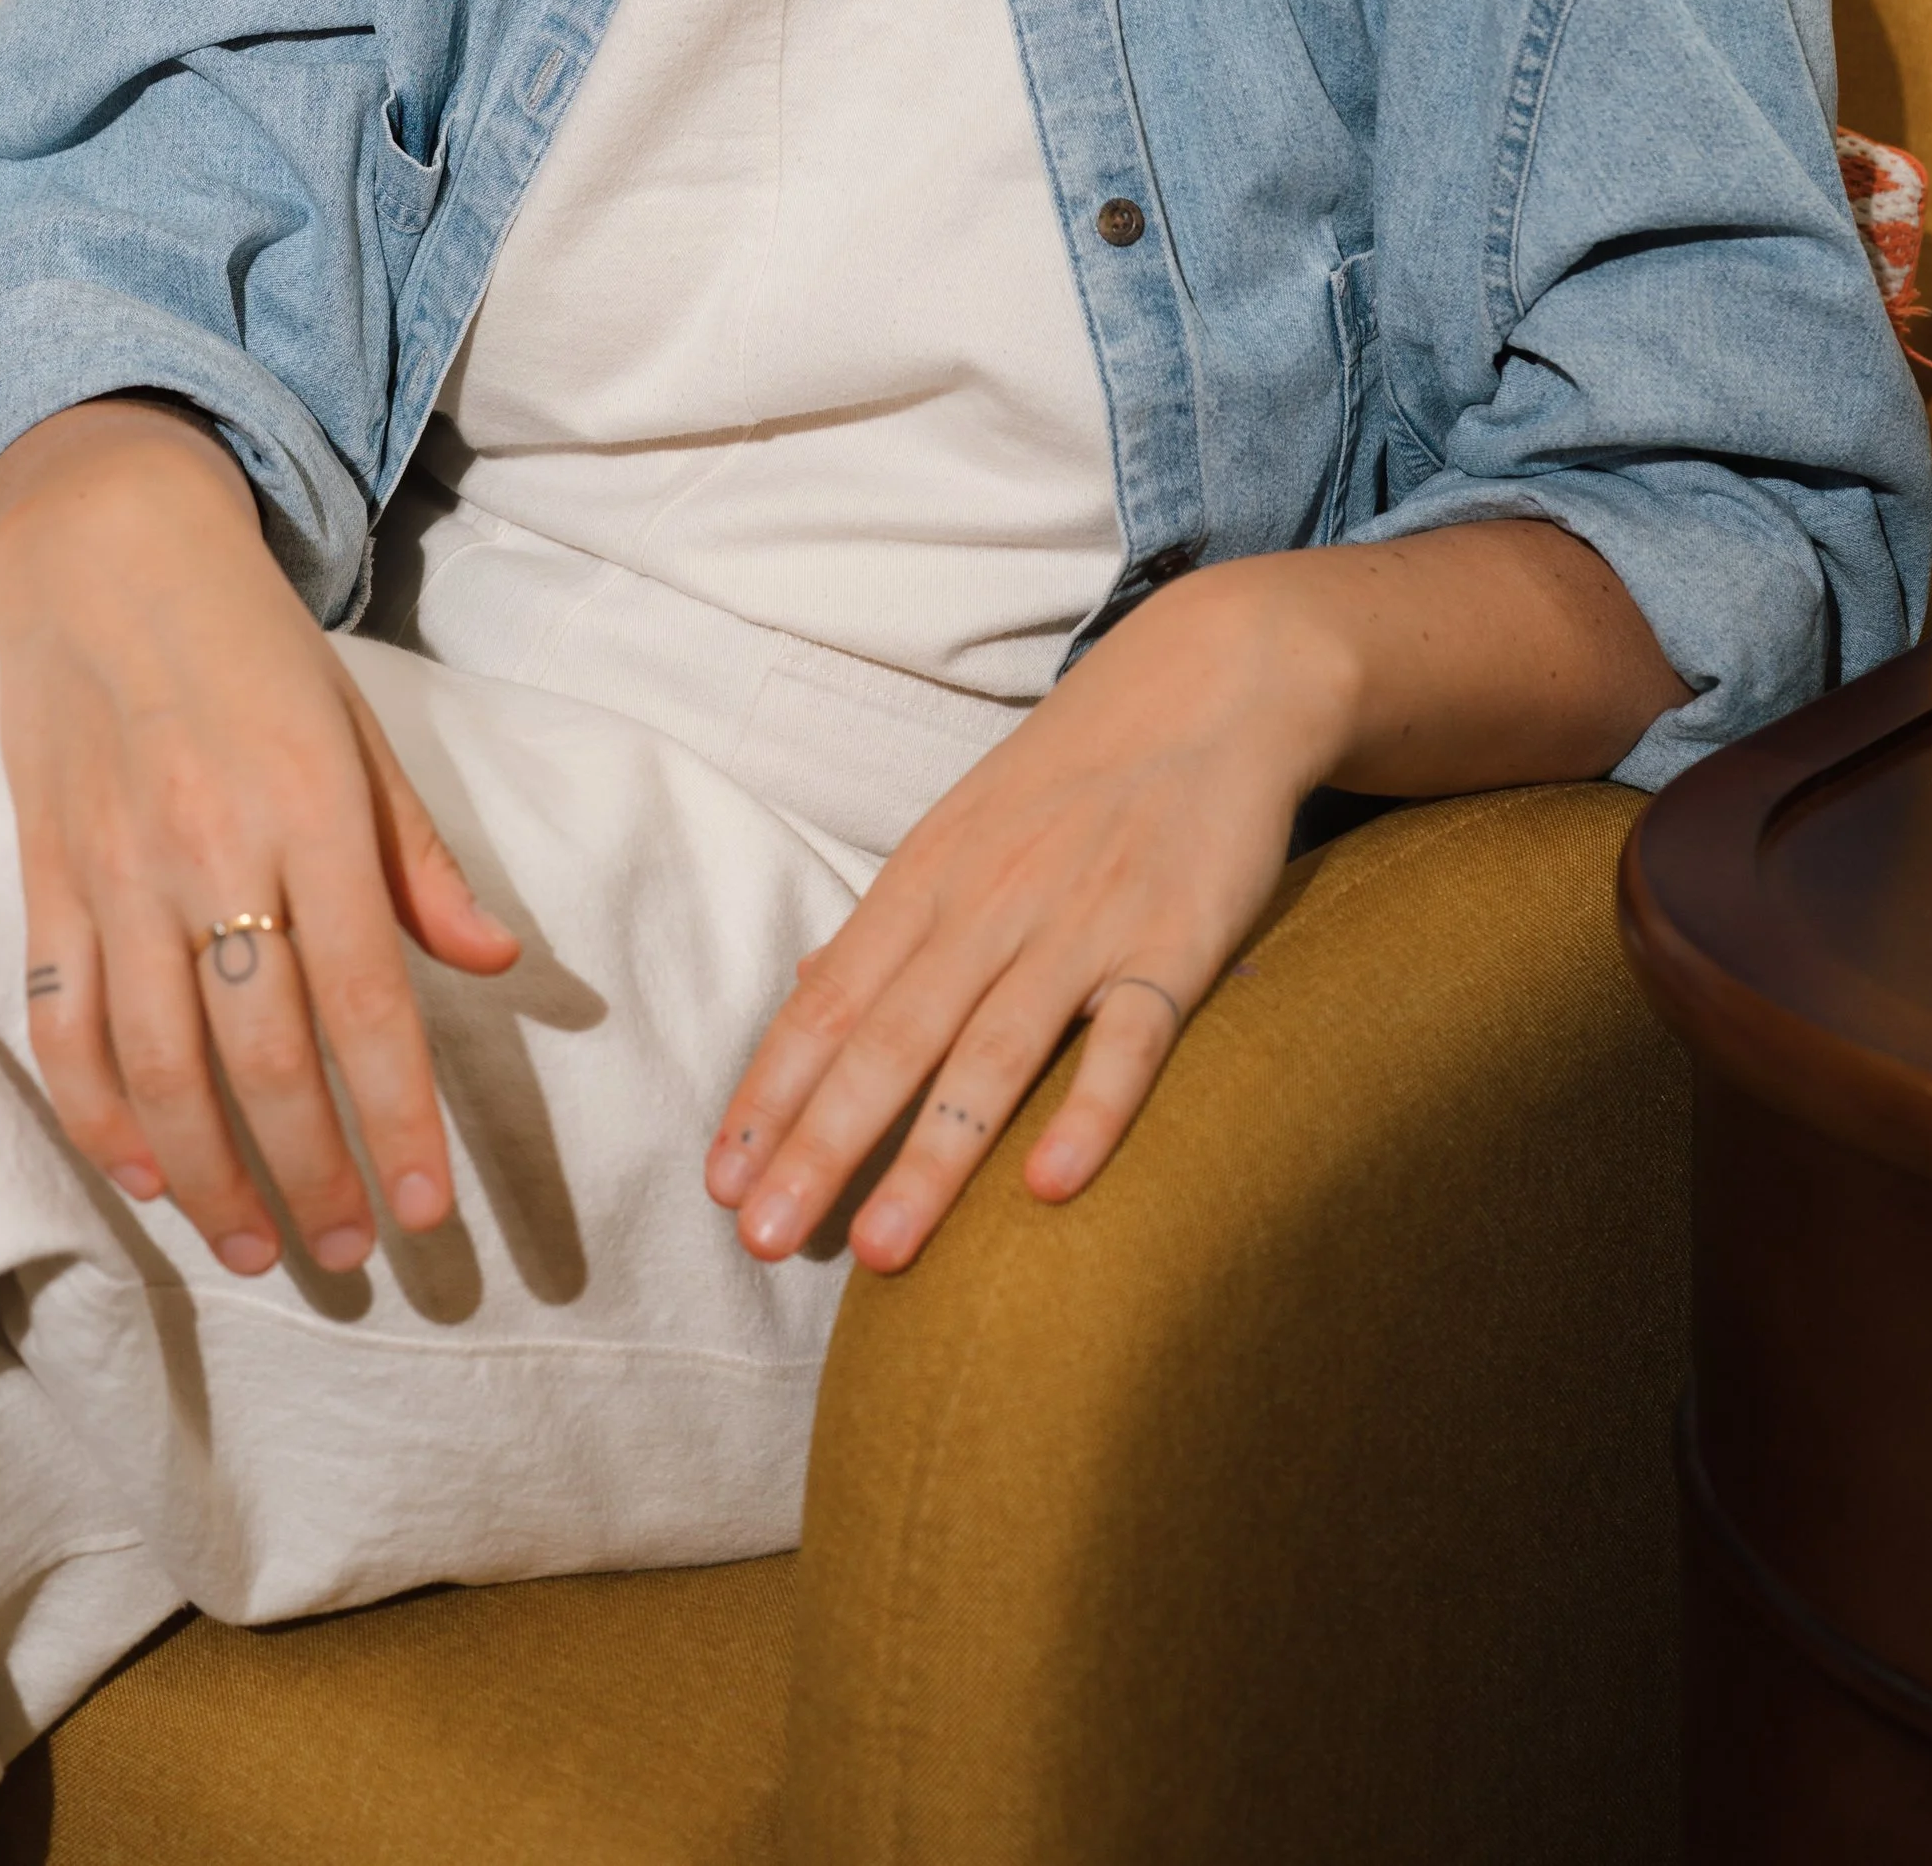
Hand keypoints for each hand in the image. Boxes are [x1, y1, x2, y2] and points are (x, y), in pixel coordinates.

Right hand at [0, 397, 518, 1276]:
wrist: (108, 546)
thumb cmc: (256, 643)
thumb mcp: (362, 731)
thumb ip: (421, 860)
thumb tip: (497, 965)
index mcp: (312, 808)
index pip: (365, 1000)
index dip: (395, 1117)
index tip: (428, 1208)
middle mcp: (211, 848)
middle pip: (260, 1055)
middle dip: (311, 1173)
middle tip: (353, 1254)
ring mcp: (113, 868)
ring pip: (156, 1063)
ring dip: (209, 1173)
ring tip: (257, 1246)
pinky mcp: (43, 874)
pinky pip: (64, 1022)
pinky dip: (100, 1114)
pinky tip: (146, 1173)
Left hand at [704, 523, 1684, 1272]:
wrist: (1212, 681)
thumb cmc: (1074, 774)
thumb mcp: (962, 831)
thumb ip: (889, 926)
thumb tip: (801, 1001)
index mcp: (930, 879)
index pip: (831, 1000)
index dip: (772, 1092)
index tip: (719, 1184)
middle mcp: (992, 905)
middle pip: (893, 1037)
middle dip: (821, 1141)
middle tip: (763, 1239)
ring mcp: (1085, 924)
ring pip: (995, 1052)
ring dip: (935, 1154)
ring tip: (882, 1250)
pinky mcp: (1178, 942)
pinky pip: (1132, 1036)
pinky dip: (1093, 1109)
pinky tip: (1052, 1187)